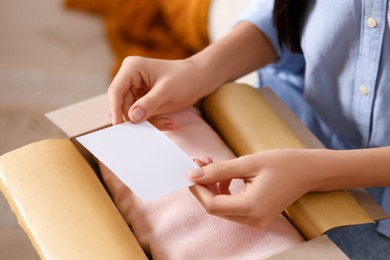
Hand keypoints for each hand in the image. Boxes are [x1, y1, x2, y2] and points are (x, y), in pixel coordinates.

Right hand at [107, 57, 216, 124]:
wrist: (200, 79)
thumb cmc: (185, 78)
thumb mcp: (166, 92)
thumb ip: (148, 104)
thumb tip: (131, 117)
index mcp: (132, 68)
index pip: (116, 90)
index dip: (114, 108)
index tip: (117, 125)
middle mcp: (130, 78)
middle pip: (122, 104)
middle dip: (137, 118)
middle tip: (152, 127)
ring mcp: (136, 89)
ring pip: (132, 113)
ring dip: (149, 122)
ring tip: (168, 123)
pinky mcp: (143, 100)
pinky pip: (142, 116)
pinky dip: (155, 121)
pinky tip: (170, 123)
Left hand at [188, 149, 320, 229]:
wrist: (309, 171)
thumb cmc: (283, 163)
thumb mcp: (247, 163)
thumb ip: (218, 171)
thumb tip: (193, 175)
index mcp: (252, 207)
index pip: (212, 205)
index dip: (197, 189)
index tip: (190, 171)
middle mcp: (253, 220)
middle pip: (215, 208)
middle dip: (204, 185)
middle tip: (200, 163)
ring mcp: (256, 221)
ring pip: (222, 208)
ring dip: (213, 187)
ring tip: (211, 164)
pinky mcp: (257, 216)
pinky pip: (233, 207)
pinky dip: (224, 192)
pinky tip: (224, 176)